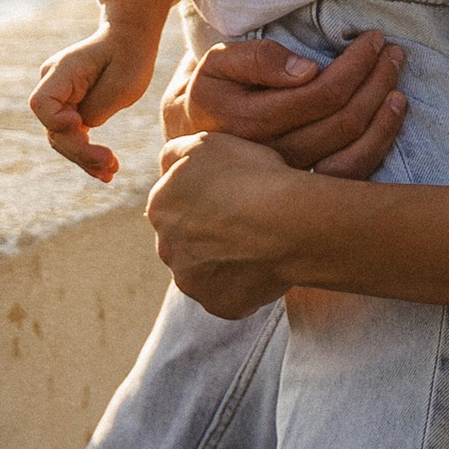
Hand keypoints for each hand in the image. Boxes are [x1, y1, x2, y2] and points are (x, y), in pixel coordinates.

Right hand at [29, 20, 160, 180]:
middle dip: (80, 151)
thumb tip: (82, 129)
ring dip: (85, 158)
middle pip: (53, 128)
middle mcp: (54, 83)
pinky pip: (73, 135)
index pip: (41, 104)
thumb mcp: (122, 84)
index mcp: (62, 70)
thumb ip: (97, 109)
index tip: (82, 125)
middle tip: (111, 165)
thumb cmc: (130, 55)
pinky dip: (88, 152)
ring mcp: (61, 96)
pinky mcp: (71, 107)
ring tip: (111, 172)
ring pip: (63, 137)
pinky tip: (105, 171)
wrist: (131, 38)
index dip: (56, 121)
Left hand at [149, 126, 335, 313]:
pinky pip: (230, 293)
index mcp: (160, 207)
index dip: (207, 195)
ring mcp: (191, 282)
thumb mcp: (206, 143)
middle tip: (246, 218)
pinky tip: (265, 263)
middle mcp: (166, 248)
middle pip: (187, 238)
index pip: (177, 201)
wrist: (288, 223)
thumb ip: (175, 153)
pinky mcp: (218, 304)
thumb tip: (165, 164)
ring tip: (259, 241)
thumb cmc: (251, 177)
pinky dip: (244, 282)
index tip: (234, 192)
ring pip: (205, 268)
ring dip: (224, 258)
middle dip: (209, 231)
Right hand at [169, 29, 409, 179]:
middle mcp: (268, 160)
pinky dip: (379, 144)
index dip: (353, 66)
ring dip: (384, 115)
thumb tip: (306, 71)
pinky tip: (393, 113)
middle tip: (392, 52)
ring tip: (397, 80)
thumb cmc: (213, 90)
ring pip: (351, 155)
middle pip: (340, 123)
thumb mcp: (218, 63)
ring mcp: (287, 183)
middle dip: (375, 82)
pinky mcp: (302, 196)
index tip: (372, 39)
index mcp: (245, 123)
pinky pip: (351, 178)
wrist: (194, 138)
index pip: (317, 96)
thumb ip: (256, 59)